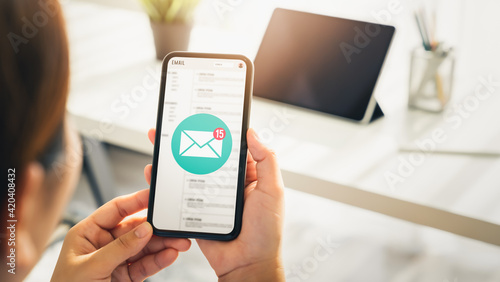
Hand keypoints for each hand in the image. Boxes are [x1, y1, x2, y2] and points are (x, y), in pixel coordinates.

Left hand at [52, 189, 190, 281]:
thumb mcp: (91, 267)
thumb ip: (119, 248)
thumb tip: (144, 229)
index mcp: (87, 233)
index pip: (115, 210)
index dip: (136, 201)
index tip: (155, 195)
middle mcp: (103, 243)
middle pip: (135, 228)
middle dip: (156, 228)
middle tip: (175, 226)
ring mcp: (116, 260)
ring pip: (144, 246)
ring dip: (163, 244)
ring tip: (180, 242)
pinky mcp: (126, 276)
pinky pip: (146, 264)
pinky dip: (160, 260)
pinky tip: (170, 255)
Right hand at [145, 128, 284, 280]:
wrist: (246, 265)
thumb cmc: (265, 232)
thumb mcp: (272, 192)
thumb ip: (267, 161)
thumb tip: (253, 133)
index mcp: (247, 174)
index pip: (230, 145)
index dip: (218, 129)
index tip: (204, 114)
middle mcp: (226, 182)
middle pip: (204, 155)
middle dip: (188, 139)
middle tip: (173, 124)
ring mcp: (210, 195)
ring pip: (189, 171)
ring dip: (173, 158)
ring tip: (160, 142)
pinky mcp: (196, 210)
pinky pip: (179, 194)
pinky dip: (166, 184)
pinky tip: (155, 174)